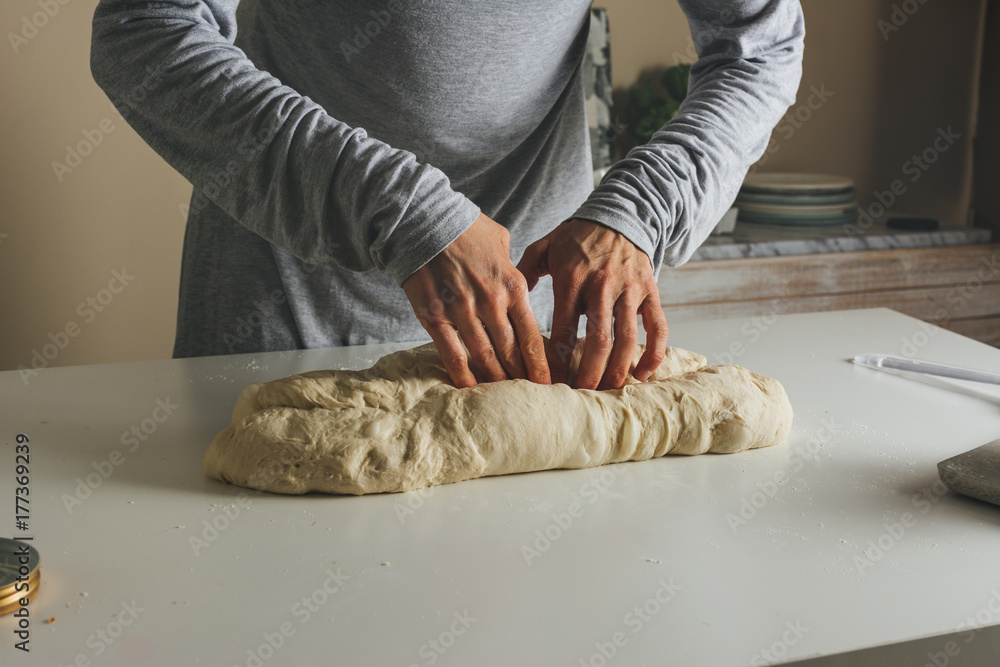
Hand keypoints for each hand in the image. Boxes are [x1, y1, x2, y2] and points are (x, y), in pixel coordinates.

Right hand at [402, 213, 550, 387]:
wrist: (422, 220)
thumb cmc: (463, 228)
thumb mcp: (500, 241)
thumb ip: (513, 267)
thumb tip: (521, 279)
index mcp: (512, 284)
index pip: (531, 334)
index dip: (540, 363)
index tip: (547, 382)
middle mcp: (491, 301)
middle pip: (511, 350)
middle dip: (522, 377)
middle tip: (530, 396)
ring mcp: (462, 311)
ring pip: (485, 356)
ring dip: (496, 379)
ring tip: (504, 396)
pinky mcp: (435, 316)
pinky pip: (452, 353)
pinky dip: (463, 375)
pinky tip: (471, 389)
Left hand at [516, 219, 667, 389]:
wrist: (619, 214)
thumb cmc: (576, 237)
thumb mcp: (544, 248)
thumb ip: (522, 274)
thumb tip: (505, 304)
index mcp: (572, 279)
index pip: (563, 328)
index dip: (556, 359)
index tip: (549, 381)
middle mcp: (602, 286)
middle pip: (598, 339)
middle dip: (589, 372)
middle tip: (580, 394)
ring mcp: (630, 290)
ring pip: (627, 338)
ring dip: (618, 369)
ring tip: (607, 391)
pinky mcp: (650, 292)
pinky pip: (658, 326)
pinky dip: (654, 353)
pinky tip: (643, 375)